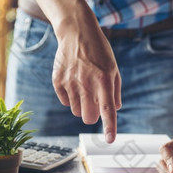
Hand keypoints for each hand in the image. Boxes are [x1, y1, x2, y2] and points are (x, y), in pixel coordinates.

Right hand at [52, 21, 121, 141]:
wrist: (76, 32)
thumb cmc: (99, 51)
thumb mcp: (113, 68)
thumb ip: (114, 90)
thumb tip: (114, 110)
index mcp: (104, 80)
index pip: (107, 110)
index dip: (109, 127)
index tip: (110, 140)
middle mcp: (86, 83)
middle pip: (88, 117)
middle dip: (92, 116)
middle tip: (94, 104)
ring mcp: (70, 82)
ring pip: (75, 112)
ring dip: (81, 106)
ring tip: (83, 88)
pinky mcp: (58, 81)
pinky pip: (65, 102)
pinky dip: (70, 98)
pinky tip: (73, 83)